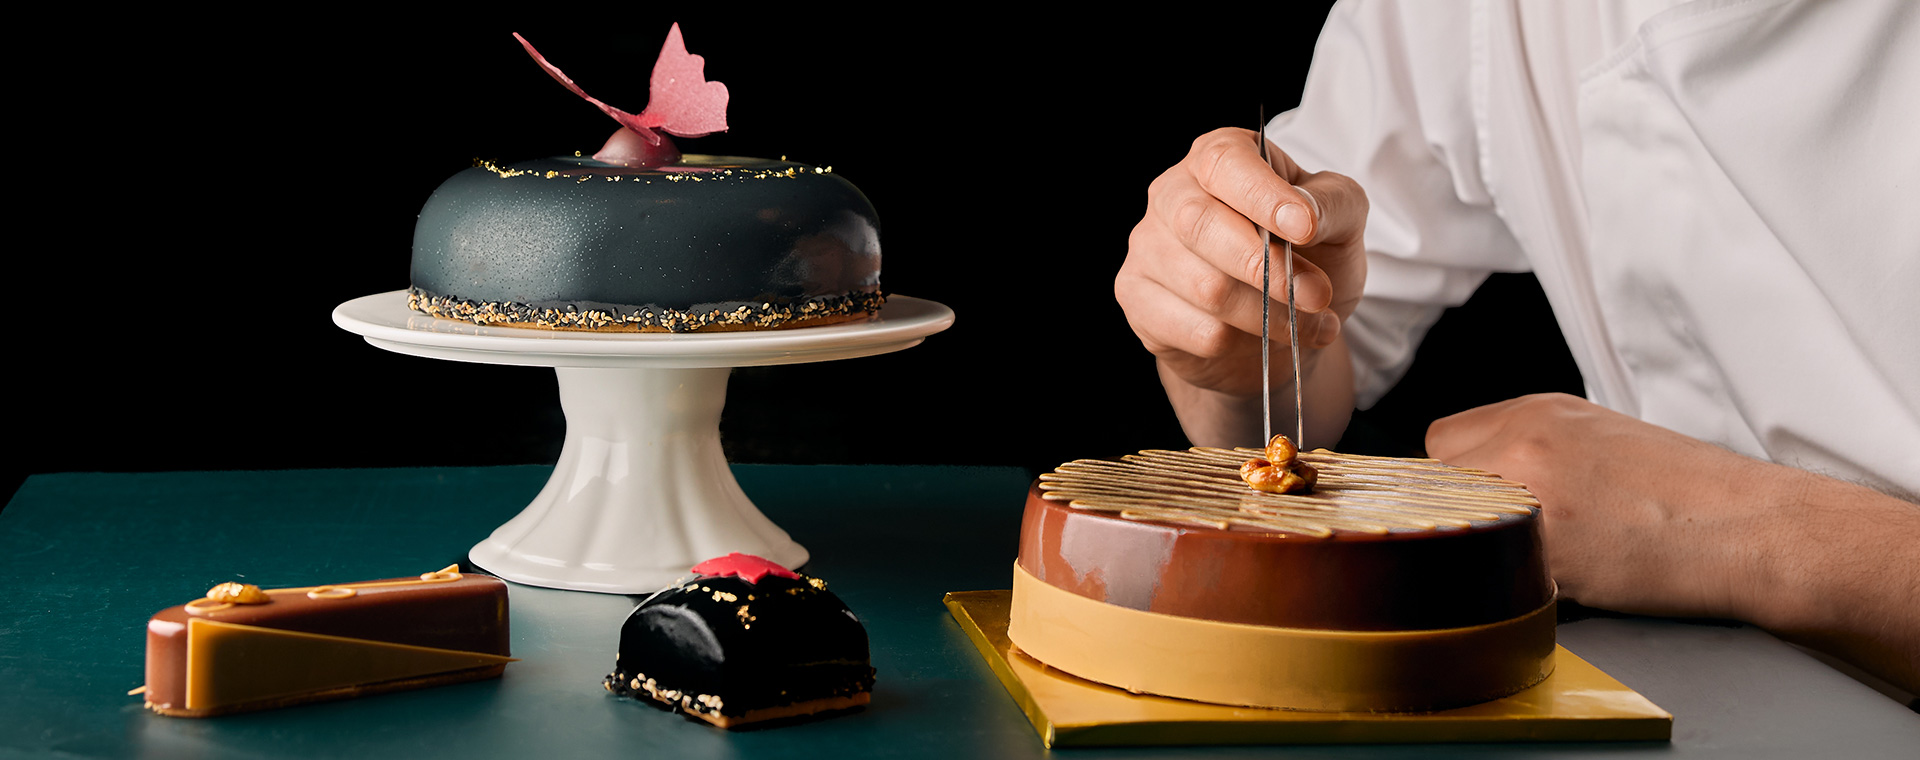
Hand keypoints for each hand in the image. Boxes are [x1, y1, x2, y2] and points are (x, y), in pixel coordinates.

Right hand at [1116, 128, 1367, 445]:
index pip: (1224, 163)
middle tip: (1317, 295)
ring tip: (1305, 324)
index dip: (1263, 196)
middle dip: (1266, 268)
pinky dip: (1239, 342)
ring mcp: (1148, 247)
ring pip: (1202, 286)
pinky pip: (1190, 328)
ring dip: (1266, 315)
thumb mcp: (1341, 221)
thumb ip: (1332, 205)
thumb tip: (1303, 216)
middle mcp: (1172, 194)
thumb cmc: (1308, 258)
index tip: (1305, 229)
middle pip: (1198, 223)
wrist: (1279, 329)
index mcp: (1218, 158)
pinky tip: (1262, 340)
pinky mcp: (1137, 298)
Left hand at [1428, 393, 1919, 691]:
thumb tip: (1479, 479)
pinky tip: (1562, 580)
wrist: (1754, 527)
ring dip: (1482, 545)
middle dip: (1459, 509)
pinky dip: (1514, 581)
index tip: (1481, 503)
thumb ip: (1533, 448)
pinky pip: (1494, 568)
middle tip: (1508, 535)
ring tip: (1543, 557)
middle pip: (1434, 479)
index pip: (1442, 441)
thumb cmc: (1690, 492)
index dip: (1456, 479)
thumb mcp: (1600, 438)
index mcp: (1538, 410)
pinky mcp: (1547, 544)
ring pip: (1456, 524)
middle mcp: (1525, 439)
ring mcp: (1531, 490)